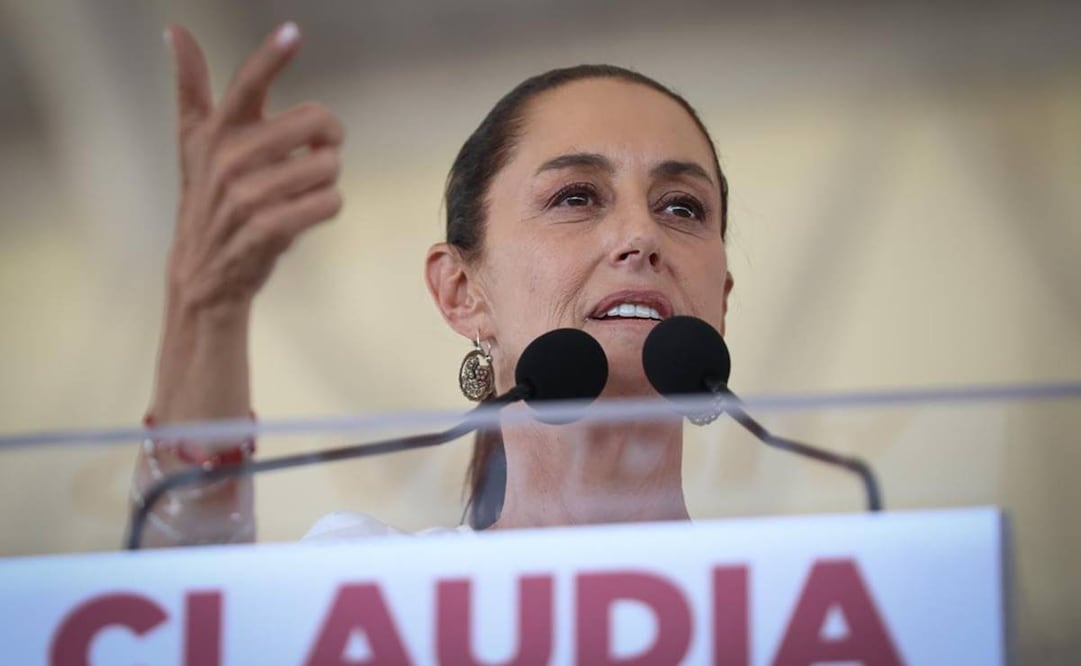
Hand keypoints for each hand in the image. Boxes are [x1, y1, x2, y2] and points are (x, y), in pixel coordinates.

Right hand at [164, 22, 343, 313]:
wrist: (204, 273)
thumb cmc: (208, 200)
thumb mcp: (193, 142)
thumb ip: (190, 86)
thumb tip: (175, 30)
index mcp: (216, 132)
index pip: (246, 86)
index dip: (271, 57)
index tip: (293, 32)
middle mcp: (228, 159)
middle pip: (314, 121)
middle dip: (329, 137)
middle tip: (318, 150)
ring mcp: (247, 196)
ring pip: (328, 165)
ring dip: (327, 179)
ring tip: (301, 192)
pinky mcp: (269, 229)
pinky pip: (329, 202)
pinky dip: (328, 206)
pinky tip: (306, 213)